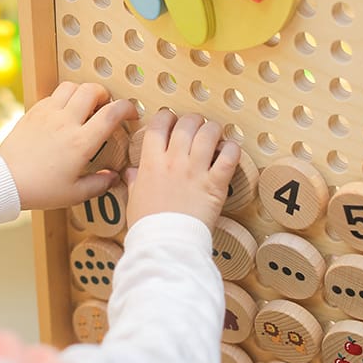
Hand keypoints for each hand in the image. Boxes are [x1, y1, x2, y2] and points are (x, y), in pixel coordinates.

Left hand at [0, 81, 137, 209]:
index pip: (112, 113)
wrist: (5, 180)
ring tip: (85, 105)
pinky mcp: (34, 111)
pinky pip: (53, 94)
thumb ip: (99, 184)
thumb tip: (114, 176)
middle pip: (92, 90)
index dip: (127, 108)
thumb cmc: (40, 189)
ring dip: (83, 91)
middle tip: (106, 107)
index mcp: (81, 142)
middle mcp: (66, 122)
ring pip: (72, 86)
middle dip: (105, 94)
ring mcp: (48, 113)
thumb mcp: (74, 194)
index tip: (132, 113)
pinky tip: (64, 113)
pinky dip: (64, 97)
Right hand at [125, 110, 240, 230]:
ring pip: (208, 134)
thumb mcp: (134, 200)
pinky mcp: (215, 184)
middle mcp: (174, 161)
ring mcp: (195, 171)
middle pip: (186, 124)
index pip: (158, 126)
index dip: (166, 117)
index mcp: (151, 163)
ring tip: (215, 133)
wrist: (165, 245)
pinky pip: (229, 157)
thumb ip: (134, 181)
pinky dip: (232, 149)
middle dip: (193, 120)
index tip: (171, 120)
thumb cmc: (148, 226)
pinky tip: (230, 150)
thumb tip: (130, 172)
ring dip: (213, 129)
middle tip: (197, 125)